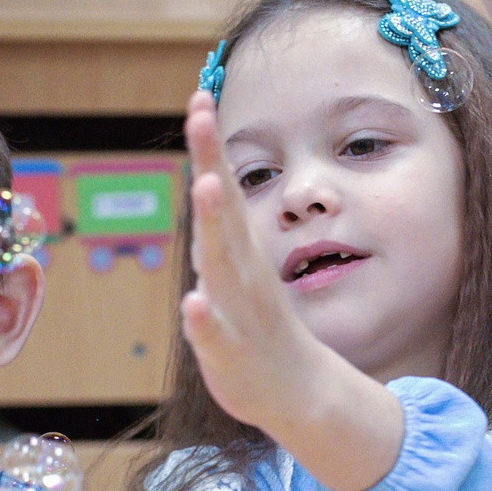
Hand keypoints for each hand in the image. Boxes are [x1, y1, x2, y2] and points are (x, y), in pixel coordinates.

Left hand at [177, 92, 337, 438]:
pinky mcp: (232, 355)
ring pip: (223, 265)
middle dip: (210, 162)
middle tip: (201, 115)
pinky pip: (216, 335)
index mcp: (240, 251)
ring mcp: (240, 312)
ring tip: (202, 185)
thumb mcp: (235, 268)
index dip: (210, 145)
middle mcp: (243, 272)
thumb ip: (218, 226)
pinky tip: (193, 302)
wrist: (298, 393)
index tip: (200, 97)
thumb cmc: (257, 328)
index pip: (223, 187)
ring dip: (213, 225)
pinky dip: (205, 319)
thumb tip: (203, 174)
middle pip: (223, 211)